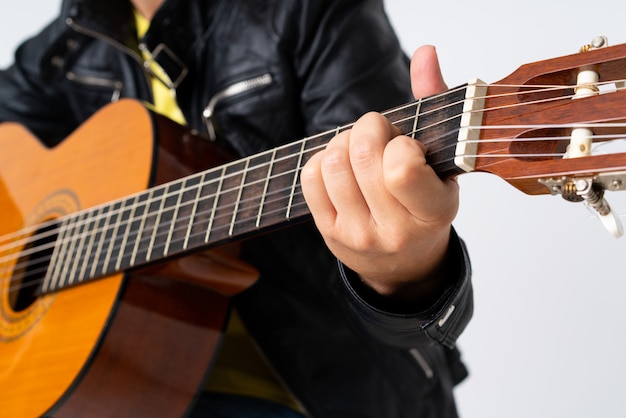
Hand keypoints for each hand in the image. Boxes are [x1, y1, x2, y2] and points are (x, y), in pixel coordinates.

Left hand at [301, 45, 458, 299]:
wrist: (405, 265)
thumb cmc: (426, 205)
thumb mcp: (444, 163)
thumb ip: (434, 104)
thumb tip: (424, 52)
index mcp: (433, 212)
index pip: (401, 167)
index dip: (399, 142)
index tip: (406, 144)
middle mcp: (394, 230)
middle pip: (360, 156)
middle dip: (367, 127)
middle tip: (377, 132)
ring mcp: (358, 235)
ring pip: (332, 165)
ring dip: (342, 142)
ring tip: (357, 148)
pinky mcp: (329, 233)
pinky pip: (310, 179)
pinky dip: (321, 159)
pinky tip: (340, 164)